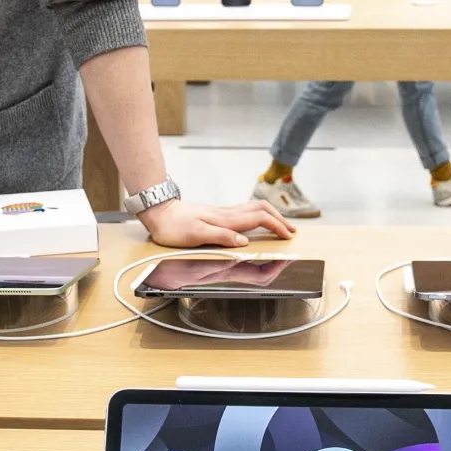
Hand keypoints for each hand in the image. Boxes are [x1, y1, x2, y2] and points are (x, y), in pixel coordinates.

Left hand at [139, 197, 294, 247]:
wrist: (159, 213)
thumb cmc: (173, 227)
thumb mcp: (195, 235)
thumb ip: (221, 237)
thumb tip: (243, 242)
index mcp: (225, 220)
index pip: (259, 219)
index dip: (276, 226)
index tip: (287, 236)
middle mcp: (227, 214)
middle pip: (261, 209)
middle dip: (279, 219)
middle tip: (291, 231)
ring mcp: (222, 213)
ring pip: (254, 208)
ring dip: (271, 215)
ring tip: (280, 225)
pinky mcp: (217, 214)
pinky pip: (245, 211)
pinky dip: (259, 215)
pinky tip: (258, 221)